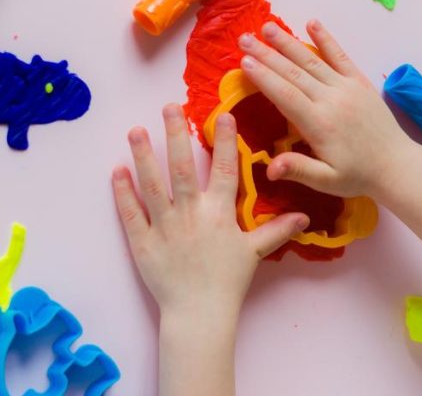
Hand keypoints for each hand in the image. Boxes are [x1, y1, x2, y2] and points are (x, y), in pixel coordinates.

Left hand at [112, 104, 309, 321]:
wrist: (199, 314)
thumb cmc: (228, 282)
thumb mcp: (254, 252)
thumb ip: (277, 230)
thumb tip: (305, 217)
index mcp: (219, 212)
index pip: (222, 168)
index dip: (224, 140)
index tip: (221, 114)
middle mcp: (191, 213)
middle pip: (182, 166)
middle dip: (175, 134)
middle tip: (169, 106)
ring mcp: (164, 226)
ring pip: (152, 184)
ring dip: (143, 155)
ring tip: (136, 129)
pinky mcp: (142, 241)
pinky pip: (130, 213)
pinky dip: (122, 192)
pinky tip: (117, 169)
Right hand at [237, 20, 421, 199]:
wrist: (397, 166)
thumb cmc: (358, 176)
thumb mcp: (327, 181)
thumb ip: (298, 170)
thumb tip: (268, 169)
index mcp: (319, 124)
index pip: (285, 94)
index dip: (263, 77)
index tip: (243, 61)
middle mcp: (331, 100)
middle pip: (293, 72)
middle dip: (267, 54)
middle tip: (244, 38)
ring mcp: (347, 88)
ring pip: (312, 61)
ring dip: (288, 42)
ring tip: (267, 27)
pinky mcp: (360, 83)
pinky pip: (341, 57)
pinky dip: (326, 39)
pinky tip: (312, 23)